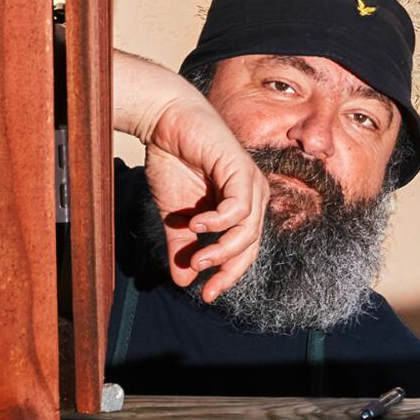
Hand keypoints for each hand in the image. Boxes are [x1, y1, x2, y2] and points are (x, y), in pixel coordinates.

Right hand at [142, 91, 267, 301]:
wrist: (165, 124)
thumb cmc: (175, 163)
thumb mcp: (175, 214)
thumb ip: (182, 245)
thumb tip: (182, 280)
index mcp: (242, 207)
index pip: (245, 249)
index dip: (229, 274)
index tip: (207, 295)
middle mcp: (254, 196)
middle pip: (252, 244)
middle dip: (229, 268)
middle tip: (206, 283)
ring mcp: (251, 182)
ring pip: (248, 229)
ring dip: (222, 248)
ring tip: (197, 258)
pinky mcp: (241, 168)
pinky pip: (239, 206)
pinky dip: (220, 221)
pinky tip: (197, 225)